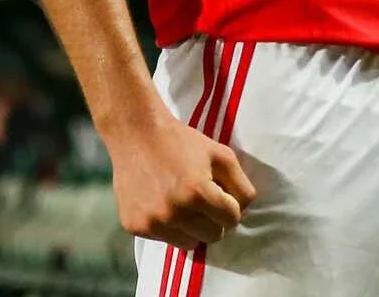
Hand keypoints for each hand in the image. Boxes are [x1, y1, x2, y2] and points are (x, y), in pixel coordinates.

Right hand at [107, 117, 257, 249]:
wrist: (135, 134)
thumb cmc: (182, 142)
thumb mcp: (221, 154)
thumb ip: (241, 185)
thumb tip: (243, 211)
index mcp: (197, 193)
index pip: (231, 220)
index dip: (230, 206)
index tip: (220, 195)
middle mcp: (173, 212)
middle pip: (212, 236)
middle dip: (213, 220)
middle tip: (203, 200)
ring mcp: (152, 222)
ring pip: (189, 244)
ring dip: (192, 228)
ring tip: (184, 204)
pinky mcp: (134, 227)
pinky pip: (164, 239)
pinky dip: (169, 226)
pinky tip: (162, 203)